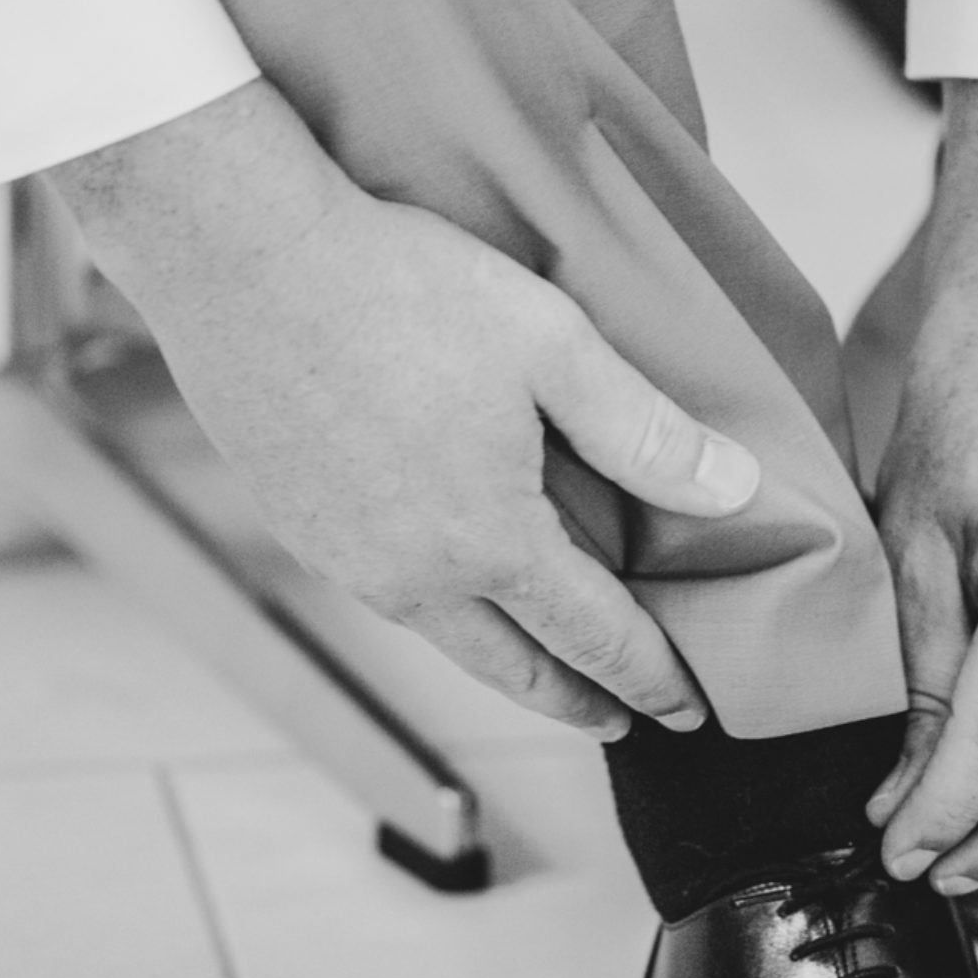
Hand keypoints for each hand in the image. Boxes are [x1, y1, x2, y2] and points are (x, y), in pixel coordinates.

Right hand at [49, 83, 759, 735]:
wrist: (242, 257)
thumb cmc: (401, 288)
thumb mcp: (551, 345)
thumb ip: (644, 431)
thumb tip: (735, 494)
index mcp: (488, 540)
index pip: (594, 635)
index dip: (650, 676)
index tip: (689, 710)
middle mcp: (411, 575)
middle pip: (513, 666)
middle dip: (576, 701)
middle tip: (620, 720)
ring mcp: (343, 556)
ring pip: (444, 638)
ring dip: (505, 662)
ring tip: (542, 663)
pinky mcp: (295, 522)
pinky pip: (387, 594)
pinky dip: (440, 614)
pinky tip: (446, 584)